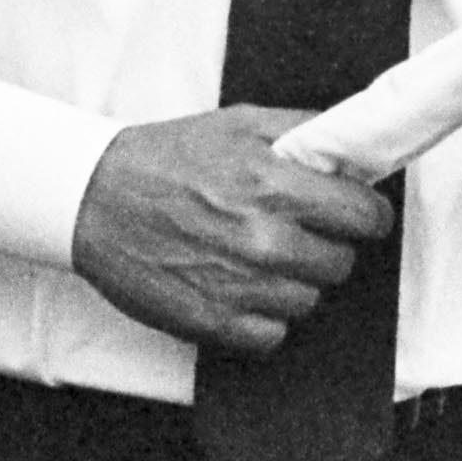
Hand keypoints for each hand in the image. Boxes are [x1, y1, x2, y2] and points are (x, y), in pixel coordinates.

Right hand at [69, 110, 396, 352]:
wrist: (95, 199)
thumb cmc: (166, 158)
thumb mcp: (239, 124)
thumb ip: (303, 132)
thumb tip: (351, 147)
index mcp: (273, 185)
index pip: (363, 216)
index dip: (366, 214)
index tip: (359, 214)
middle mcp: (262, 239)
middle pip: (341, 263)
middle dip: (327, 246)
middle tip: (297, 231)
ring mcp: (238, 286)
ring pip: (308, 300)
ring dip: (293, 282)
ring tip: (260, 257)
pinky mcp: (211, 322)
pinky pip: (272, 336)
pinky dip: (263, 318)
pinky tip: (241, 288)